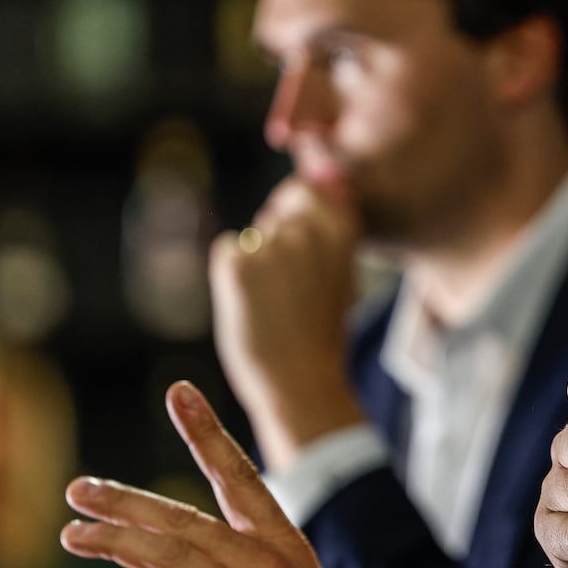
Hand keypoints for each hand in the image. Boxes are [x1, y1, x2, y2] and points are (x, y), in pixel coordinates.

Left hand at [61, 381, 396, 567]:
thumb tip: (164, 560)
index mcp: (283, 542)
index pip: (239, 475)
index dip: (207, 432)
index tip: (180, 392)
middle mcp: (264, 562)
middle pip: (183, 518)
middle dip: (125, 501)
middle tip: (79, 489)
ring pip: (168, 557)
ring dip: (113, 544)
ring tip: (73, 537)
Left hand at [208, 176, 363, 468]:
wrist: (302, 385)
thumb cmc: (321, 335)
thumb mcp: (341, 275)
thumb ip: (328, 232)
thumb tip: (315, 182)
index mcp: (341, 231)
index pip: (306, 188)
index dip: (296, 213)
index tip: (300, 252)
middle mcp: (306, 231)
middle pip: (274, 216)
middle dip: (274, 243)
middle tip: (287, 293)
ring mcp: (271, 248)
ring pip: (251, 239)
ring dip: (254, 265)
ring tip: (273, 307)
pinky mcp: (237, 267)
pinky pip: (226, 251)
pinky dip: (230, 276)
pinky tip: (251, 307)